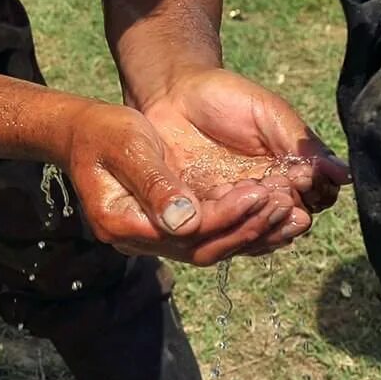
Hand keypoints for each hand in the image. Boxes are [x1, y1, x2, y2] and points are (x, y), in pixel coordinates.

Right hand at [64, 101, 306, 266]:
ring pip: (211, 247)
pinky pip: (212, 236)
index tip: (260, 192)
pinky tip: (274, 213)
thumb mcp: (127, 146)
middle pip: (202, 248)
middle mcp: (138, 238)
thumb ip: (154, 183)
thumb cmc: (103, 131)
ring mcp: (155, 237)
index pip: (184, 232)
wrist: (86, 132)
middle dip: (249, 228)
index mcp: (120, 221)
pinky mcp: (171, 228)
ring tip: (294, 215)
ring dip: (254, 233)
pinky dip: (245, 227)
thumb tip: (185, 221)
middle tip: (288, 207)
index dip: (225, 216)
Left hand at [135, 68, 348, 245]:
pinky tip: (221, 198)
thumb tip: (343, 173)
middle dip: (284, 210)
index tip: (304, 176)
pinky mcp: (197, 214)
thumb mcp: (270, 114)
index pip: (316, 199)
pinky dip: (222, 221)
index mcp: (290, 175)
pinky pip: (214, 232)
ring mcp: (231, 209)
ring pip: (253, 233)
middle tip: (277, 188)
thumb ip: (302, 143)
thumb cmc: (227, 98)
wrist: (173, 94)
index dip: (314, 193)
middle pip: (286, 223)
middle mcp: (264, 198)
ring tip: (251, 191)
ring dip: (256, 218)